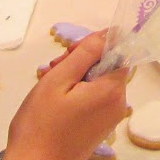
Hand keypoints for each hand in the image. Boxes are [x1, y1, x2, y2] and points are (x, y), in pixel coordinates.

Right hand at [3, 30, 127, 159]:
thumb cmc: (41, 124)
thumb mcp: (59, 80)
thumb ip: (85, 53)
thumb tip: (110, 33)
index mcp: (112, 90)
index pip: (119, 52)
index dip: (97, 45)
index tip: (71, 51)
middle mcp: (118, 104)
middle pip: (108, 67)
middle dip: (82, 60)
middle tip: (53, 66)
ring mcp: (110, 118)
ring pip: (99, 82)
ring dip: (76, 75)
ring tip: (50, 81)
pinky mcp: (99, 127)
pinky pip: (94, 98)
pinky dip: (78, 91)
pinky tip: (56, 96)